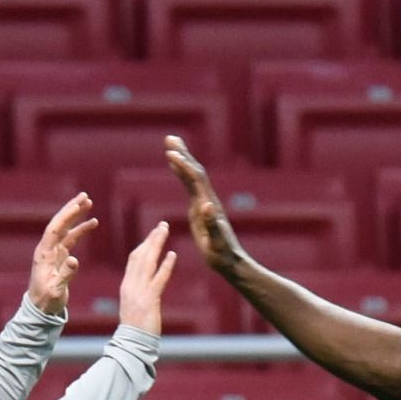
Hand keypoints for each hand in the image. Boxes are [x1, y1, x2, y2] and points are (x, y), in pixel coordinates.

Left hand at [29, 192, 96, 315]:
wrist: (41, 309)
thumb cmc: (47, 301)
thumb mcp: (56, 290)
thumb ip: (65, 275)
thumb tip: (75, 259)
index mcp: (44, 254)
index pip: (55, 230)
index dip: (66, 217)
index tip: (79, 205)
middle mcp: (47, 249)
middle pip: (59, 224)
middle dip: (71, 209)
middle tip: (84, 195)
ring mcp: (53, 252)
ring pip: (66, 229)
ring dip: (77, 216)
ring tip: (89, 203)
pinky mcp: (60, 256)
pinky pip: (71, 238)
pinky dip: (81, 230)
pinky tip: (92, 223)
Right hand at [118, 222, 177, 334]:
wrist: (132, 343)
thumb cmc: (135, 328)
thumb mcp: (135, 306)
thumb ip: (139, 292)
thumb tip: (147, 284)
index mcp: (127, 286)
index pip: (135, 259)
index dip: (144, 245)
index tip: (153, 234)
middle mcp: (131, 285)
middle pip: (140, 255)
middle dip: (151, 239)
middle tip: (162, 225)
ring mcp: (139, 292)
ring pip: (148, 262)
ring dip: (156, 244)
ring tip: (165, 231)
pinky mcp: (149, 301)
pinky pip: (158, 279)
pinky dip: (165, 266)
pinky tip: (172, 254)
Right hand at [164, 134, 247, 270]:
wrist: (230, 261)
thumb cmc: (222, 254)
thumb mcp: (216, 241)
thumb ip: (212, 224)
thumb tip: (206, 205)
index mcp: (208, 205)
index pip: (195, 179)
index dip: (184, 165)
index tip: (170, 153)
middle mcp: (206, 200)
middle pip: (195, 171)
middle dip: (183, 154)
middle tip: (170, 138)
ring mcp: (203, 203)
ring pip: (192, 176)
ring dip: (182, 160)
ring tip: (170, 146)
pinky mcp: (199, 209)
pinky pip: (189, 186)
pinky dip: (182, 174)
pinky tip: (176, 169)